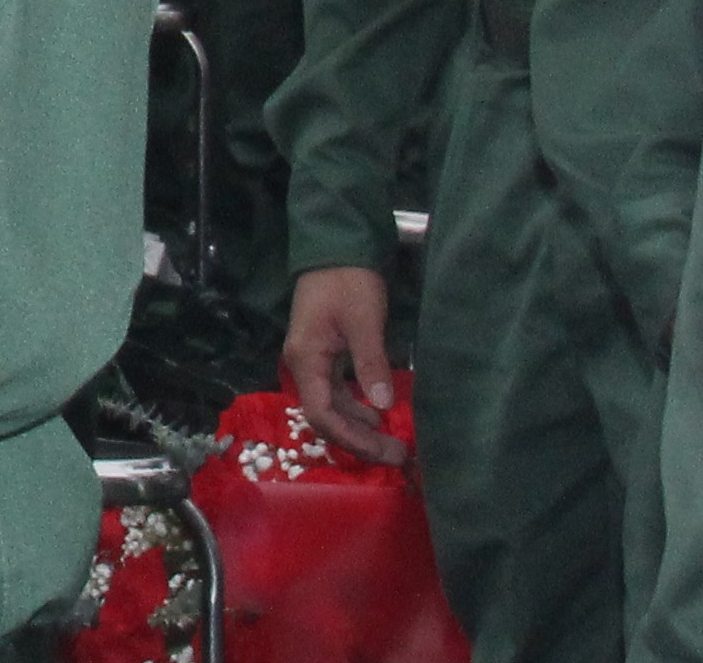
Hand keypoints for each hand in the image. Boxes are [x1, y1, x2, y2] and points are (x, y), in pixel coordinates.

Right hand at [282, 263, 407, 460]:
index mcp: (307, 359)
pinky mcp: (324, 354)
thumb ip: (371, 363)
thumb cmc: (348, 282)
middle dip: (358, 440)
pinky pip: (336, 392)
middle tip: (398, 455)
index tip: (385, 451)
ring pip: (331, 406)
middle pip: (324, 416)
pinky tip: (376, 415)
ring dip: (358, 428)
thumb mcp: (363, 321)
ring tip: (392, 442)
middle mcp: (304, 364)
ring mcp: (312, 360)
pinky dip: (355, 408)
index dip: (351, 439)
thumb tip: (383, 406)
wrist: (336, 246)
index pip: (321, 414)